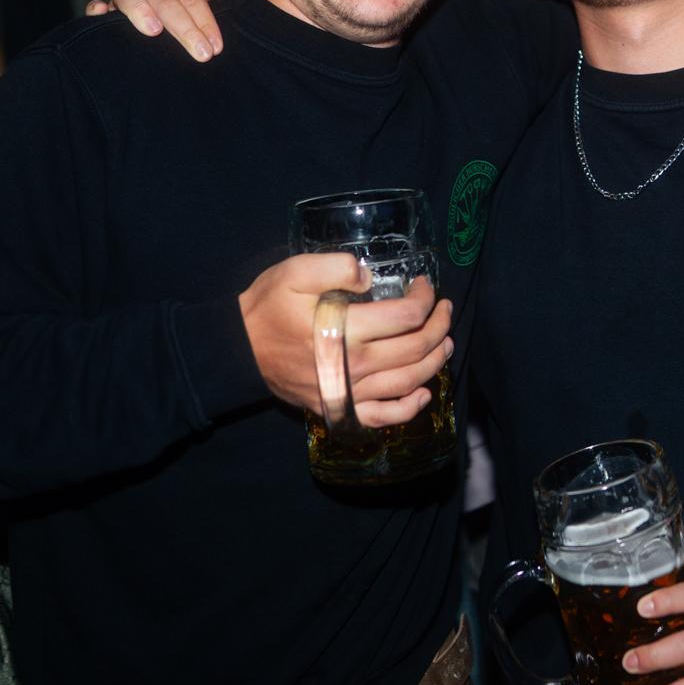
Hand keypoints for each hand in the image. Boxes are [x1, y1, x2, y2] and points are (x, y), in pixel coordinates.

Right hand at [83, 0, 235, 61]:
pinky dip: (97, 10)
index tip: (216, 45)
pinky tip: (102, 14)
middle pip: (164, 0)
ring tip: (155, 31)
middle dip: (184, 28)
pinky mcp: (106, 10)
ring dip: (141, 13)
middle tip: (202, 54)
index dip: (204, 19)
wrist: (170, 19)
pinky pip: (97, 8)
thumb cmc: (192, 6)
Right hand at [237, 254, 452, 426]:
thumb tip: (369, 276)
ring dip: (436, 361)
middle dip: (440, 325)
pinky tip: (423, 394)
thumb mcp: (293, 272)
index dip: (425, 298)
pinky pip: (383, 417)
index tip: (424, 286)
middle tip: (445, 309)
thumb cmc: (267, 308)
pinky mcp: (341, 408)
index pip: (408, 316)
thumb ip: (335, 267)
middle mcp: (357, 364)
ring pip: (409, 381)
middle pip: (417, 349)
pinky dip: (409, 409)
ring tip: (446, 342)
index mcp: (348, 329)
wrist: (237, 351)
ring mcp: (351, 391)